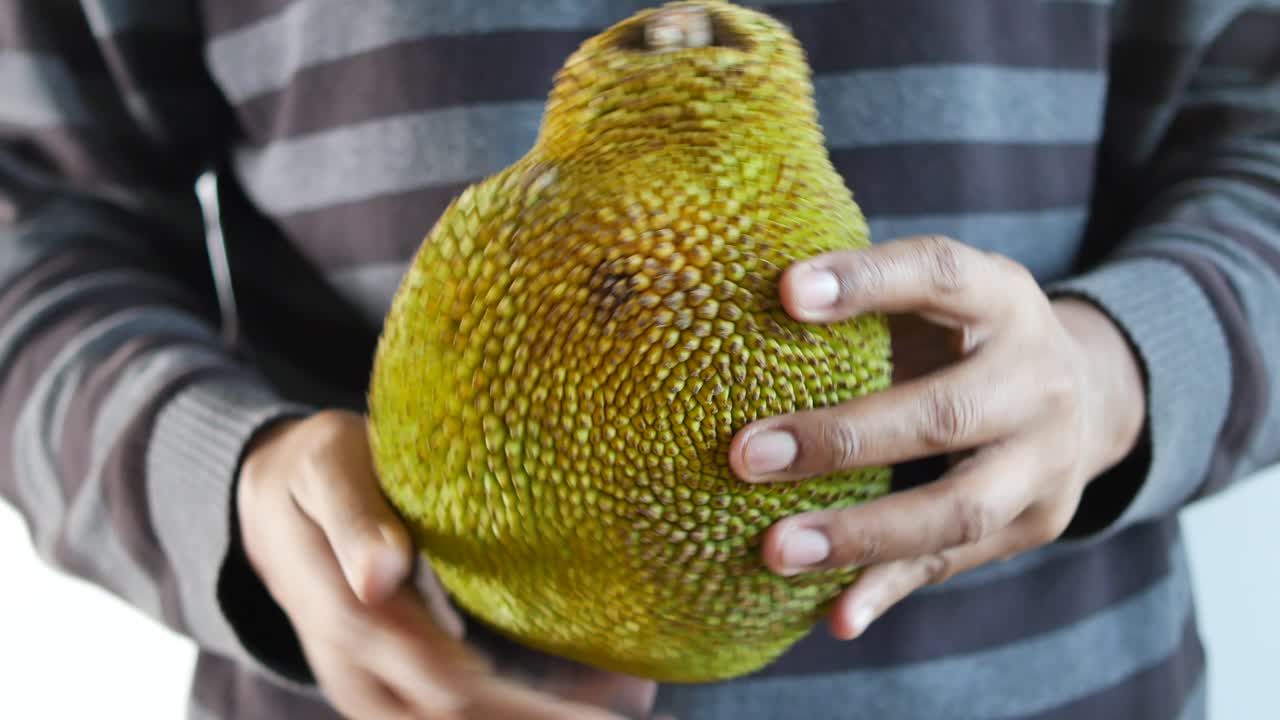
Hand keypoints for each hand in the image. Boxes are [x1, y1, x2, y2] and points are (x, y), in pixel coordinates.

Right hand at [237, 410, 665, 719]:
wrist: (270, 509)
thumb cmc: (313, 471)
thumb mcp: (326, 470)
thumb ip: (353, 518)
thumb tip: (380, 576)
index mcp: (349, 621)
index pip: (444, 685)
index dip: (526, 705)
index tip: (608, 701)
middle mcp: (364, 674)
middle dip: (546, 719)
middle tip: (633, 706)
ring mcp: (381, 689)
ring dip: (543, 715)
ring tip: (631, 701)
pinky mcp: (403, 685)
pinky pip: (466, 710)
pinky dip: (528, 705)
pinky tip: (598, 692)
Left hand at [728, 235, 1146, 639]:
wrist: (1089, 391)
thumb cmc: (966, 335)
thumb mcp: (941, 298)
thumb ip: (870, 303)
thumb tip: (743, 304)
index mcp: (1005, 299)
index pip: (940, 275)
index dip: (868, 281)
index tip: (785, 290)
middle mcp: (1038, 380)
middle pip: (943, 416)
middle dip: (840, 439)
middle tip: (744, 456)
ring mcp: (1046, 461)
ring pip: (956, 510)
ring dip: (860, 535)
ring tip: (776, 550)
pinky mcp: (1035, 523)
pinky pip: (953, 564)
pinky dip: (889, 590)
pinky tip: (837, 616)